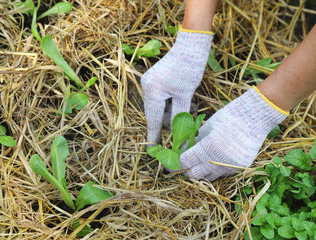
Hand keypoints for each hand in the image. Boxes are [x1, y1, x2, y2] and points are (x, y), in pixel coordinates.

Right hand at [141, 28, 211, 143]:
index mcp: (152, 91)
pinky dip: (172, 103)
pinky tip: (184, 99)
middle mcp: (146, 87)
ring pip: (160, 107)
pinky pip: (162, 98)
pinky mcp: (155, 80)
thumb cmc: (190, 68)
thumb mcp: (185, 96)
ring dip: (173, 111)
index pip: (153, 120)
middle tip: (186, 122)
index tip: (152, 151)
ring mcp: (149, 82)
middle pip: (156, 114)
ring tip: (190, 106)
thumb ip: (180, 118)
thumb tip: (180, 138)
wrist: (191, 45)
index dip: (154, 136)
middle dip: (170, 120)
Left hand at [178, 87, 287, 180]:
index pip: (185, 163)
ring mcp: (230, 166)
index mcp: (208, 147)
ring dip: (200, 172)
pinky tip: (211, 162)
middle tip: (180, 166)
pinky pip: (222, 174)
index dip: (175, 165)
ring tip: (195, 165)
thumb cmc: (229, 116)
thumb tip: (180, 150)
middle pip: (194, 174)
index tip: (169, 165)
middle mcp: (219, 160)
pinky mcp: (240, 168)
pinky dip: (214, 170)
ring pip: (209, 177)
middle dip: (185, 171)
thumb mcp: (207, 127)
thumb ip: (193, 141)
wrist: (256, 117)